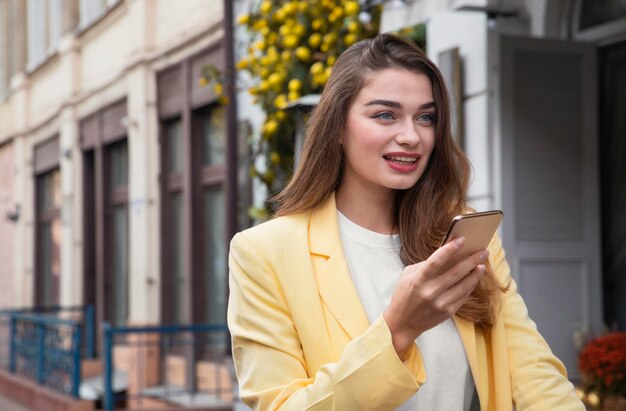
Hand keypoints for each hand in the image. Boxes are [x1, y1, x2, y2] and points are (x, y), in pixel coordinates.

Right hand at [383, 237, 488, 358]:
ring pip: (464, 284)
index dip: (450, 249)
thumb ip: (425, 264)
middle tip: (483, 251)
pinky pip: (464, 295)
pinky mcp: (448, 312)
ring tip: (482, 264)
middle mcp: (431, 291)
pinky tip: (474, 277)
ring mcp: (441, 303)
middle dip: (471, 260)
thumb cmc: (404, 295)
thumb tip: (446, 254)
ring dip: (475, 273)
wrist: (402, 323)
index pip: (437, 260)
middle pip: (456, 272)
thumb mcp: (408, 276)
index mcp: (419, 280)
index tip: (462, 239)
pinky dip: (470, 285)